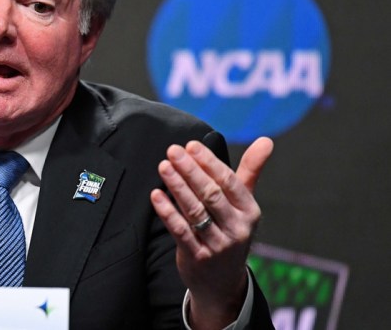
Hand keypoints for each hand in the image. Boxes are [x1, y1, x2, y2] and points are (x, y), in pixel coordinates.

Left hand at [150, 137, 273, 328]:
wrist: (223, 283)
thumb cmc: (230, 231)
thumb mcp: (244, 204)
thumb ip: (250, 171)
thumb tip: (266, 140)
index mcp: (249, 212)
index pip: (229, 182)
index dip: (210, 163)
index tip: (191, 145)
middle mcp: (237, 228)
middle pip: (211, 195)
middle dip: (191, 170)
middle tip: (173, 150)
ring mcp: (218, 244)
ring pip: (195, 211)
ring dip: (177, 186)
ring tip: (164, 166)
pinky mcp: (198, 257)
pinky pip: (181, 231)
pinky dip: (168, 212)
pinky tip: (156, 195)